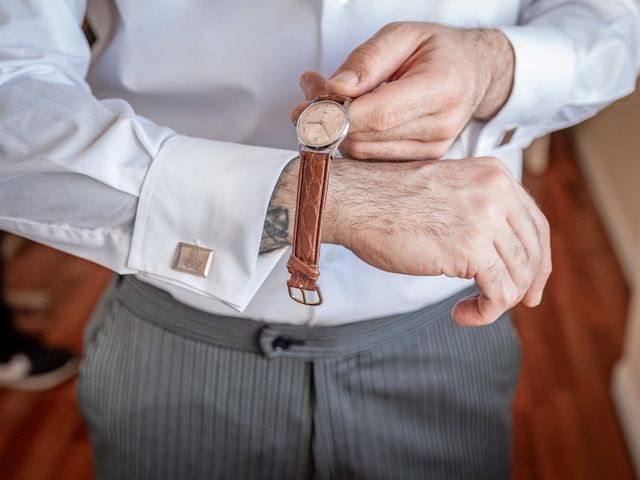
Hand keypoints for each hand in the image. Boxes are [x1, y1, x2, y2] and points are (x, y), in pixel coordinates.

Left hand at [292, 22, 513, 160]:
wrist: (472, 73)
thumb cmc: (437, 50)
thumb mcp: (402, 35)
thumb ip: (368, 60)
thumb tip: (335, 88)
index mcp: (442, 88)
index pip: (381, 114)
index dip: (339, 115)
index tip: (308, 107)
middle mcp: (440, 125)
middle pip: (368, 137)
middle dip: (330, 119)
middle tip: (311, 91)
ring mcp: (432, 149)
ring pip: (365, 152)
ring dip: (337, 131)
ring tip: (328, 98)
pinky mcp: (420, 162)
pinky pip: (373, 159)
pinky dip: (352, 139)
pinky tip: (349, 118)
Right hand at [322, 156, 550, 325]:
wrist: (356, 202)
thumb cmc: (388, 203)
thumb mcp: (449, 194)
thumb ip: (480, 211)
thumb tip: (502, 255)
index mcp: (494, 175)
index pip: (536, 224)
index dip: (537, 260)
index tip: (529, 285)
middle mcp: (498, 191)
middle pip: (534, 250)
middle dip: (526, 285)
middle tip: (507, 304)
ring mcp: (487, 218)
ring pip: (519, 276)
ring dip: (498, 302)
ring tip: (469, 309)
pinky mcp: (473, 248)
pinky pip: (499, 293)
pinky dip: (485, 313)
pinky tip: (461, 314)